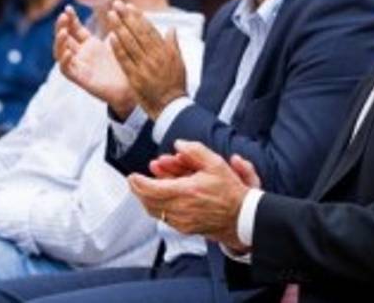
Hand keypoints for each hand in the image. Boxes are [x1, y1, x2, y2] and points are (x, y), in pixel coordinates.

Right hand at [54, 7, 136, 117]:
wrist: (133, 88)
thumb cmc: (127, 65)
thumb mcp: (120, 40)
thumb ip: (116, 24)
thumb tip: (118, 3)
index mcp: (89, 44)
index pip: (74, 28)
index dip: (70, 18)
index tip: (68, 7)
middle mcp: (81, 54)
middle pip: (64, 38)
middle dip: (61, 26)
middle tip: (63, 16)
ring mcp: (80, 66)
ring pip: (60, 53)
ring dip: (59, 42)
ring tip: (63, 32)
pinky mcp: (81, 80)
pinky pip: (67, 70)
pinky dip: (64, 61)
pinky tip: (67, 52)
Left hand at [107, 1, 187, 119]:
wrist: (172, 108)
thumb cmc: (176, 85)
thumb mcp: (179, 63)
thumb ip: (173, 45)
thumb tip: (171, 28)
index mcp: (164, 51)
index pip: (149, 29)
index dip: (138, 16)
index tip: (129, 6)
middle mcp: (154, 56)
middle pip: (138, 32)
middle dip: (126, 17)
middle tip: (116, 4)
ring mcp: (144, 66)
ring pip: (130, 43)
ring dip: (119, 27)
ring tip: (110, 15)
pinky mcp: (135, 78)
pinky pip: (125, 60)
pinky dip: (118, 48)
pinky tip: (110, 37)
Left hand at [127, 141, 250, 247]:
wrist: (242, 217)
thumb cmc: (231, 192)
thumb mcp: (216, 164)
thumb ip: (195, 151)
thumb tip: (179, 145)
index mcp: (187, 191)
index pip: (151, 189)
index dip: (138, 183)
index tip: (132, 176)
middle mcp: (181, 209)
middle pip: (148, 202)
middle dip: (139, 190)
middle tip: (135, 180)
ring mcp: (182, 221)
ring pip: (154, 211)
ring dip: (148, 198)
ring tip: (148, 186)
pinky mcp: (185, 229)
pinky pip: (164, 218)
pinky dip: (158, 207)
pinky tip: (163, 197)